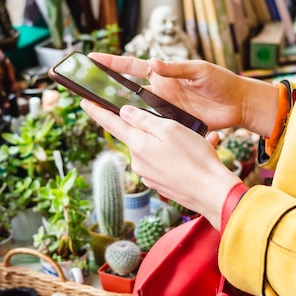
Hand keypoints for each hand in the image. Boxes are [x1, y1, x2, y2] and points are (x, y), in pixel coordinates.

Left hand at [81, 100, 240, 228]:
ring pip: (154, 149)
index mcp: (138, 144)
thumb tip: (125, 113)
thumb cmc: (194, 158)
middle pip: (137, 136)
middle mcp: (138, 161)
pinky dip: (178, 155)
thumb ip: (145, 120)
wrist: (212, 192)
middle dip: (151, 127)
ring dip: (171, 142)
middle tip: (174, 124)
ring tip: (196, 140)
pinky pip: (166, 162)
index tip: (84, 103)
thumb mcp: (170, 129)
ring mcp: (149, 174)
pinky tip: (198, 151)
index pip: (111, 124)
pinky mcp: (161, 183)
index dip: (96, 111)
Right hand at [88, 53, 277, 134]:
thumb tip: (154, 63)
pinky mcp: (173, 124)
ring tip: (98, 115)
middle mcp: (159, 91)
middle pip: (127, 91)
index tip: (92, 59)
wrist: (239, 105)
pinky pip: (153, 128)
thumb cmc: (221, 82)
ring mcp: (165, 109)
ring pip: (136, 112)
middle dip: (106, 90)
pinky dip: (140, 131)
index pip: (132, 67)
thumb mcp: (200, 71)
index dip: (112, 63)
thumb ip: (177, 69)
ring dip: (120, 113)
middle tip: (85, 90)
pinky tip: (128, 135)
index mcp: (163, 75)